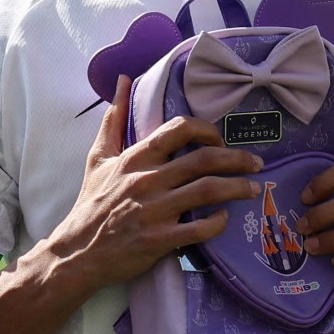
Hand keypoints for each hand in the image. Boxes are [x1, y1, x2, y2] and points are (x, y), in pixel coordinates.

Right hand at [41, 76, 261, 291]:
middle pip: (205, 160)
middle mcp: (148, 180)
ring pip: (209, 191)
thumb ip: (114, 119)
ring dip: (238, 187)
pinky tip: (224, 218)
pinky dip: (218, 222)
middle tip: (255, 163)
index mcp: (136, 158)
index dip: (207, 130)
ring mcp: (155, 211)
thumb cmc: (92, 203)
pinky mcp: (160, 240)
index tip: (220, 140)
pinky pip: (200, 229)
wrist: (78, 252)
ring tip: (252, 189)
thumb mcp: (98, 157)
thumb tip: (123, 81)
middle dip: (238, 159)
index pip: (179, 129)